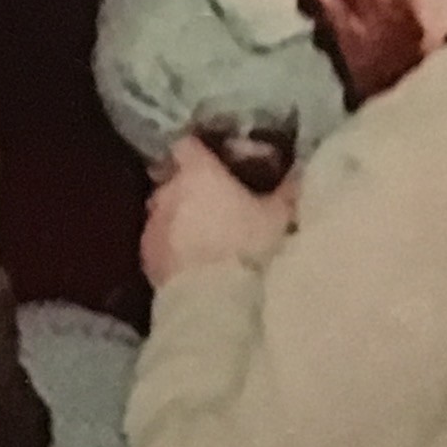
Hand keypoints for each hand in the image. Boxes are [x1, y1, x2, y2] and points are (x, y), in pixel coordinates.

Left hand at [141, 134, 298, 285]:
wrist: (214, 301)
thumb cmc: (250, 248)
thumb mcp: (281, 216)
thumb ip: (289, 189)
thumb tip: (300, 171)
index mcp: (196, 173)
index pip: (187, 144)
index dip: (202, 150)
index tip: (218, 161)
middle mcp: (167, 193)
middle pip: (174, 179)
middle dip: (191, 186)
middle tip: (217, 201)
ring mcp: (152, 225)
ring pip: (164, 211)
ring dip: (180, 216)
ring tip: (205, 234)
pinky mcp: (145, 257)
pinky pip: (158, 241)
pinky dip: (172, 244)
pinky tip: (192, 259)